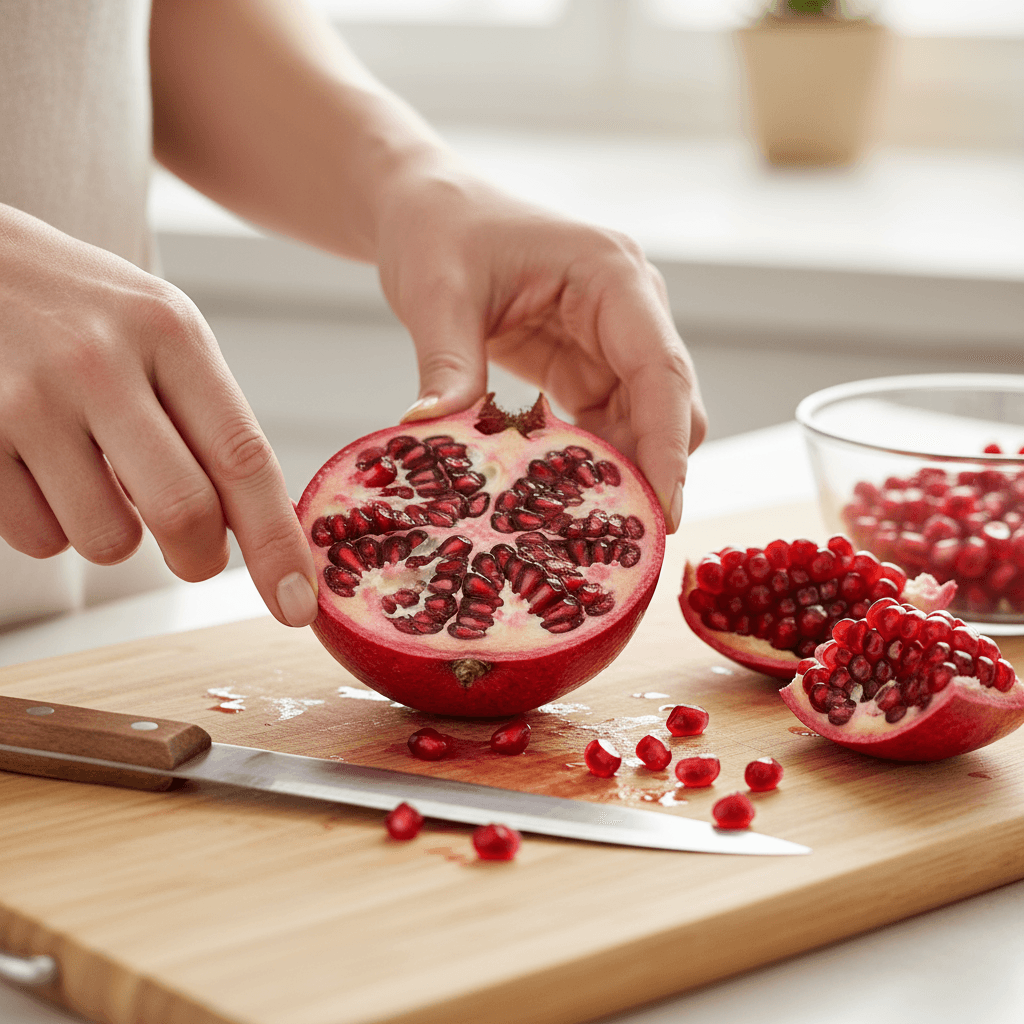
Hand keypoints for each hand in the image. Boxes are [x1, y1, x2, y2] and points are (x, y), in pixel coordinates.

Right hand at [0, 205, 317, 625]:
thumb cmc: (80, 308)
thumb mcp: (159, 331)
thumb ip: (208, 420)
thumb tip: (250, 530)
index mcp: (170, 333)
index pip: (242, 458)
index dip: (276, 543)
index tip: (298, 604)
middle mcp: (101, 362)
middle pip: (183, 512)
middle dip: (200, 559)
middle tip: (196, 558)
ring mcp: (28, 399)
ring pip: (105, 540)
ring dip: (115, 535)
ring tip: (94, 477)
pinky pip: (35, 537)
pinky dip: (51, 525)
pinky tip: (40, 468)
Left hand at [375, 167, 706, 532]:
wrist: (430, 210)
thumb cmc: (440, 230)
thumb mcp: (438, 294)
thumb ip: (448, 364)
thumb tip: (431, 433)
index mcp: (611, 276)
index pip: (661, 370)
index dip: (667, 447)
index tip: (663, 514)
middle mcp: (629, 309)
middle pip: (670, 405)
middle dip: (654, 471)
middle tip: (620, 540)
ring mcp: (614, 339)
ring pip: (647, 422)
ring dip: (624, 472)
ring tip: (586, 532)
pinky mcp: (589, 364)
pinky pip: (609, 424)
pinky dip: (594, 462)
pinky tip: (563, 499)